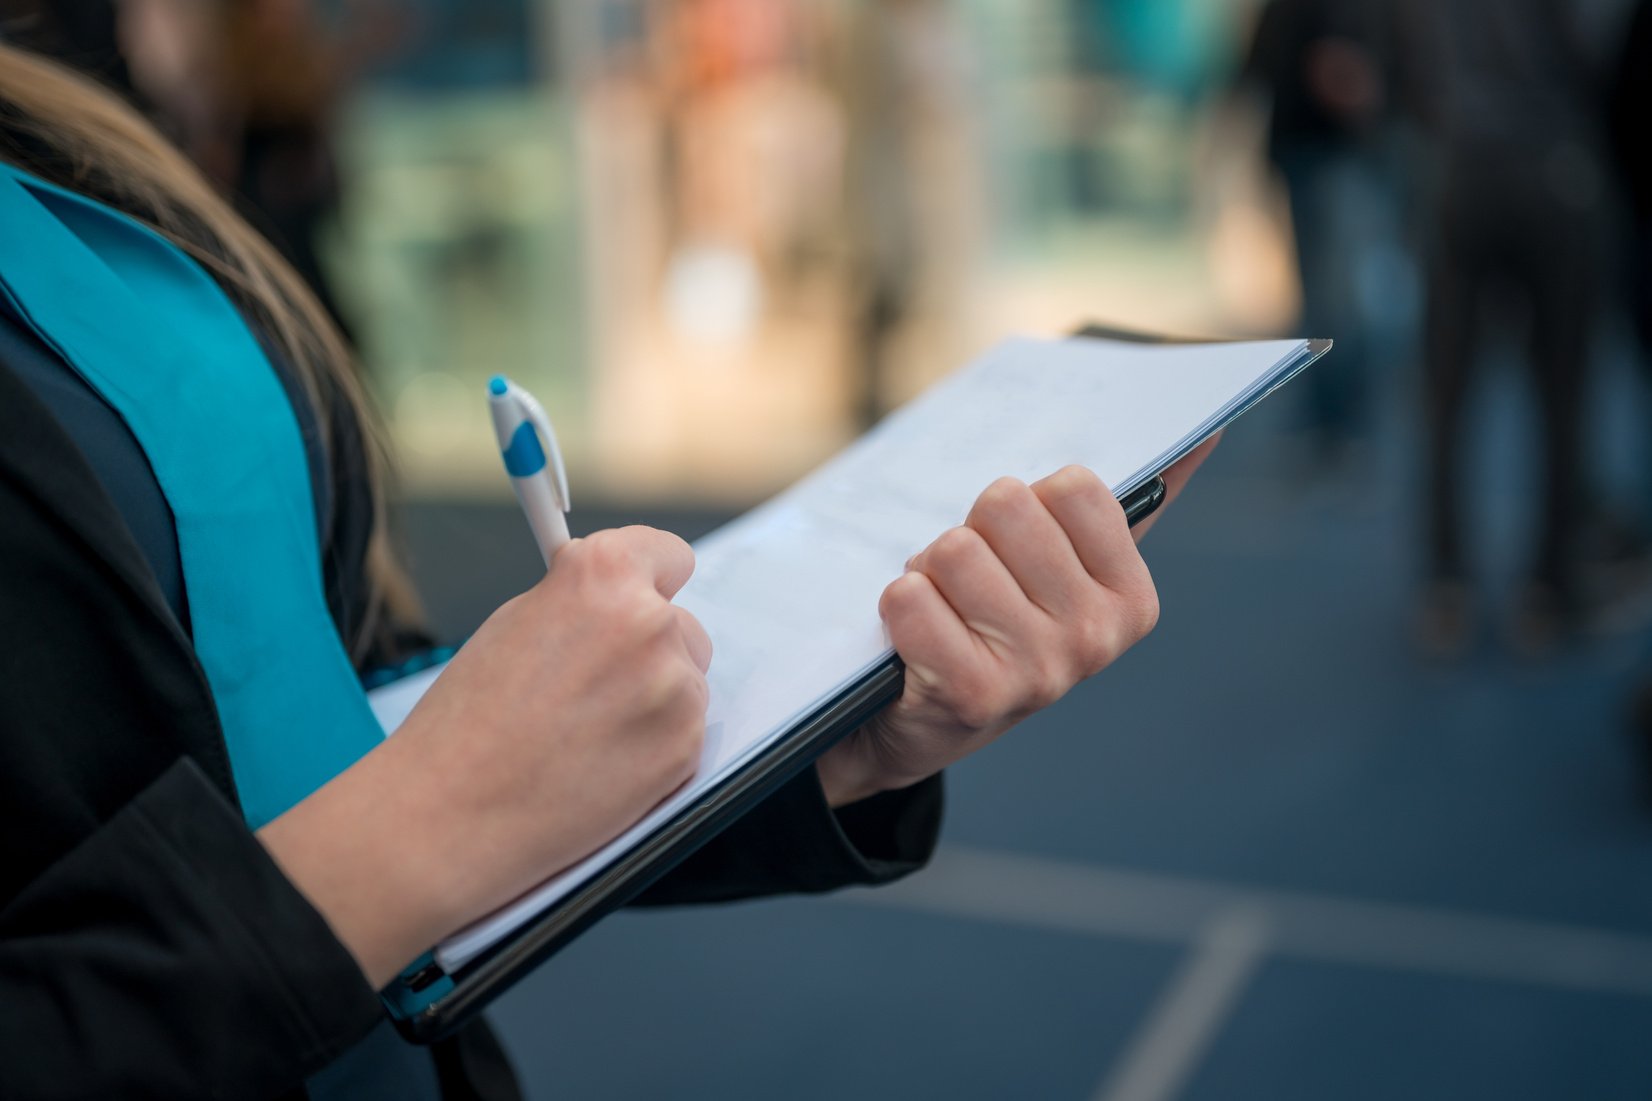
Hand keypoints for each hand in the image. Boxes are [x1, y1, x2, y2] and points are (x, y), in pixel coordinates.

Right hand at [259, 527, 710, 986]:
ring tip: (587, 731)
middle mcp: (650, 623)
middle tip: (595, 685)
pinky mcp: (685, 748)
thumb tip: (616, 598)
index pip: (667, 554)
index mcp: (604, 577)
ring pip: (685, 681)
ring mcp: (675, 689)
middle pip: (681, 624)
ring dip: (653, 699)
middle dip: (648, 649)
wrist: (454, 813)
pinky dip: (654, 745)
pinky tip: (600, 761)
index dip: (649, 580)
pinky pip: (683, 731)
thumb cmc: (468, 721)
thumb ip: (579, 602)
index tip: (642, 594)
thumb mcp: (514, 624)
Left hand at [816, 437, 1216, 805]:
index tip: (1017, 555)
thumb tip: (1206, 432)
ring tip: (942, 613)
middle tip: (968, 587)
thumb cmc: (999, 625)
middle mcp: (1095, 639)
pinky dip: (900, 606)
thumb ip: (1133, 506)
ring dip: (928, 573)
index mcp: (1131, 600)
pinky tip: (916, 642)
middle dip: (972, 534)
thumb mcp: (1066, 573)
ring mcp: (1038, 671)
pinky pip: (911, 597)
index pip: (1072, 486)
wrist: (924, 724)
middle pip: (1005, 505)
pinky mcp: (971, 694)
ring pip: (954, 549)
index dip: (1023, 506)